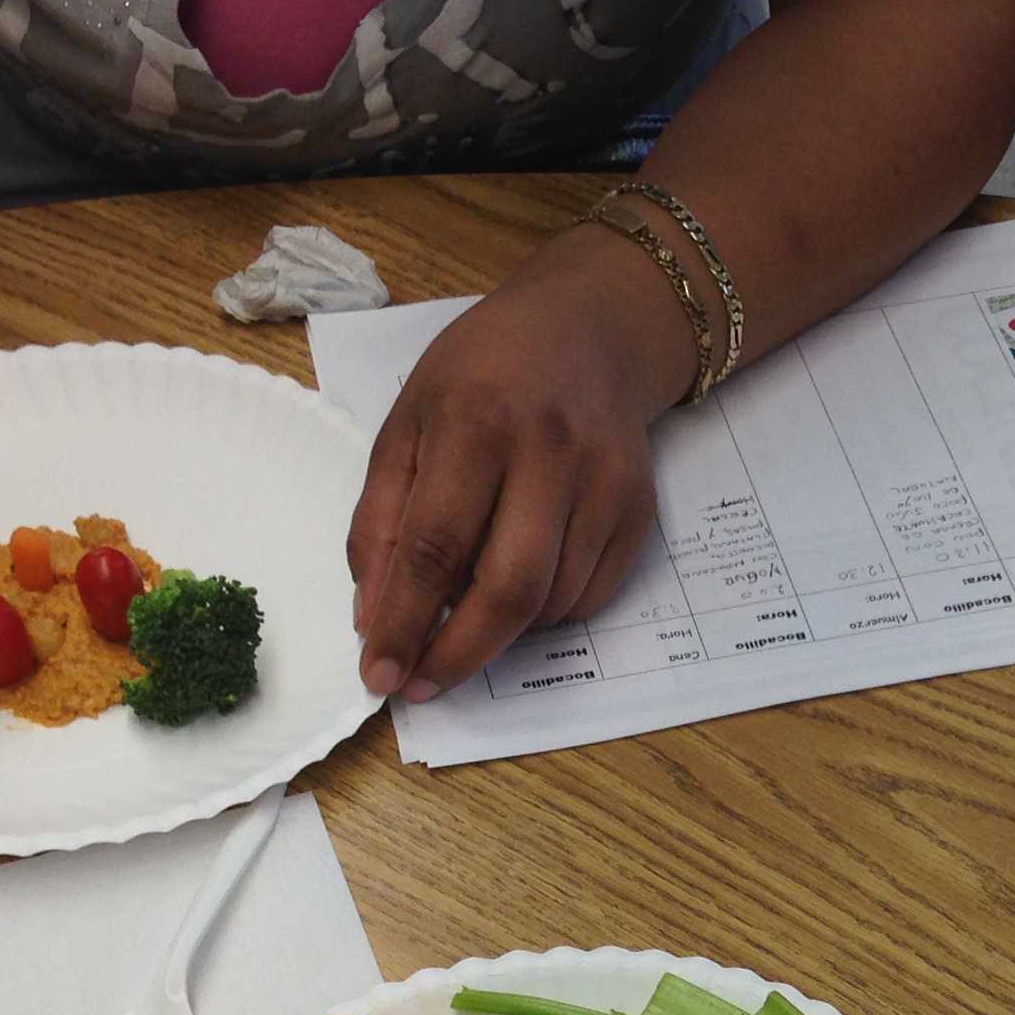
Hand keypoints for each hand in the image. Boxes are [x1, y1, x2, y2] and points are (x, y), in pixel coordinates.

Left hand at [347, 225, 694, 699]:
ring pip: (551, 602)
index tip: (379, 676)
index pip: (433, 546)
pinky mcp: (640, 508)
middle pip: (508, 589)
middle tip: (423, 684)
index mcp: (473, 423)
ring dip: (501, 630)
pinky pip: (590, 597)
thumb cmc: (480, 377)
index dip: (404, 622)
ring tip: (469, 604)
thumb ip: (381, 521)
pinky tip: (523, 576)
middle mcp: (549, 452)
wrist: (589, 330)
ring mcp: (604, 483)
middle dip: (459, 654)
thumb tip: (375, 621)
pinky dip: (546, 612)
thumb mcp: (407, 424)